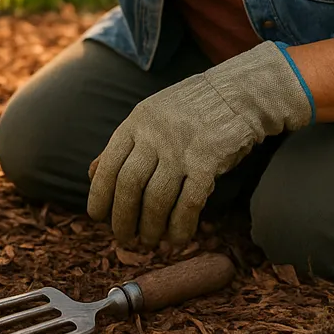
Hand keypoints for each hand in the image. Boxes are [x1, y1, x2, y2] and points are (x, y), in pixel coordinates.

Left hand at [86, 41, 313, 246]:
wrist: (241, 92)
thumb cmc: (192, 108)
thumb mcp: (151, 115)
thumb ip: (124, 143)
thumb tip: (91, 173)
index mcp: (137, 121)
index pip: (108, 165)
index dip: (99, 195)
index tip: (97, 217)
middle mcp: (156, 134)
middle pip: (130, 185)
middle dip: (123, 219)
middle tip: (124, 239)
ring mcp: (182, 147)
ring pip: (157, 199)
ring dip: (151, 228)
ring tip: (150, 242)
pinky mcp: (209, 161)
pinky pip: (189, 203)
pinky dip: (180, 226)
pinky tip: (177, 238)